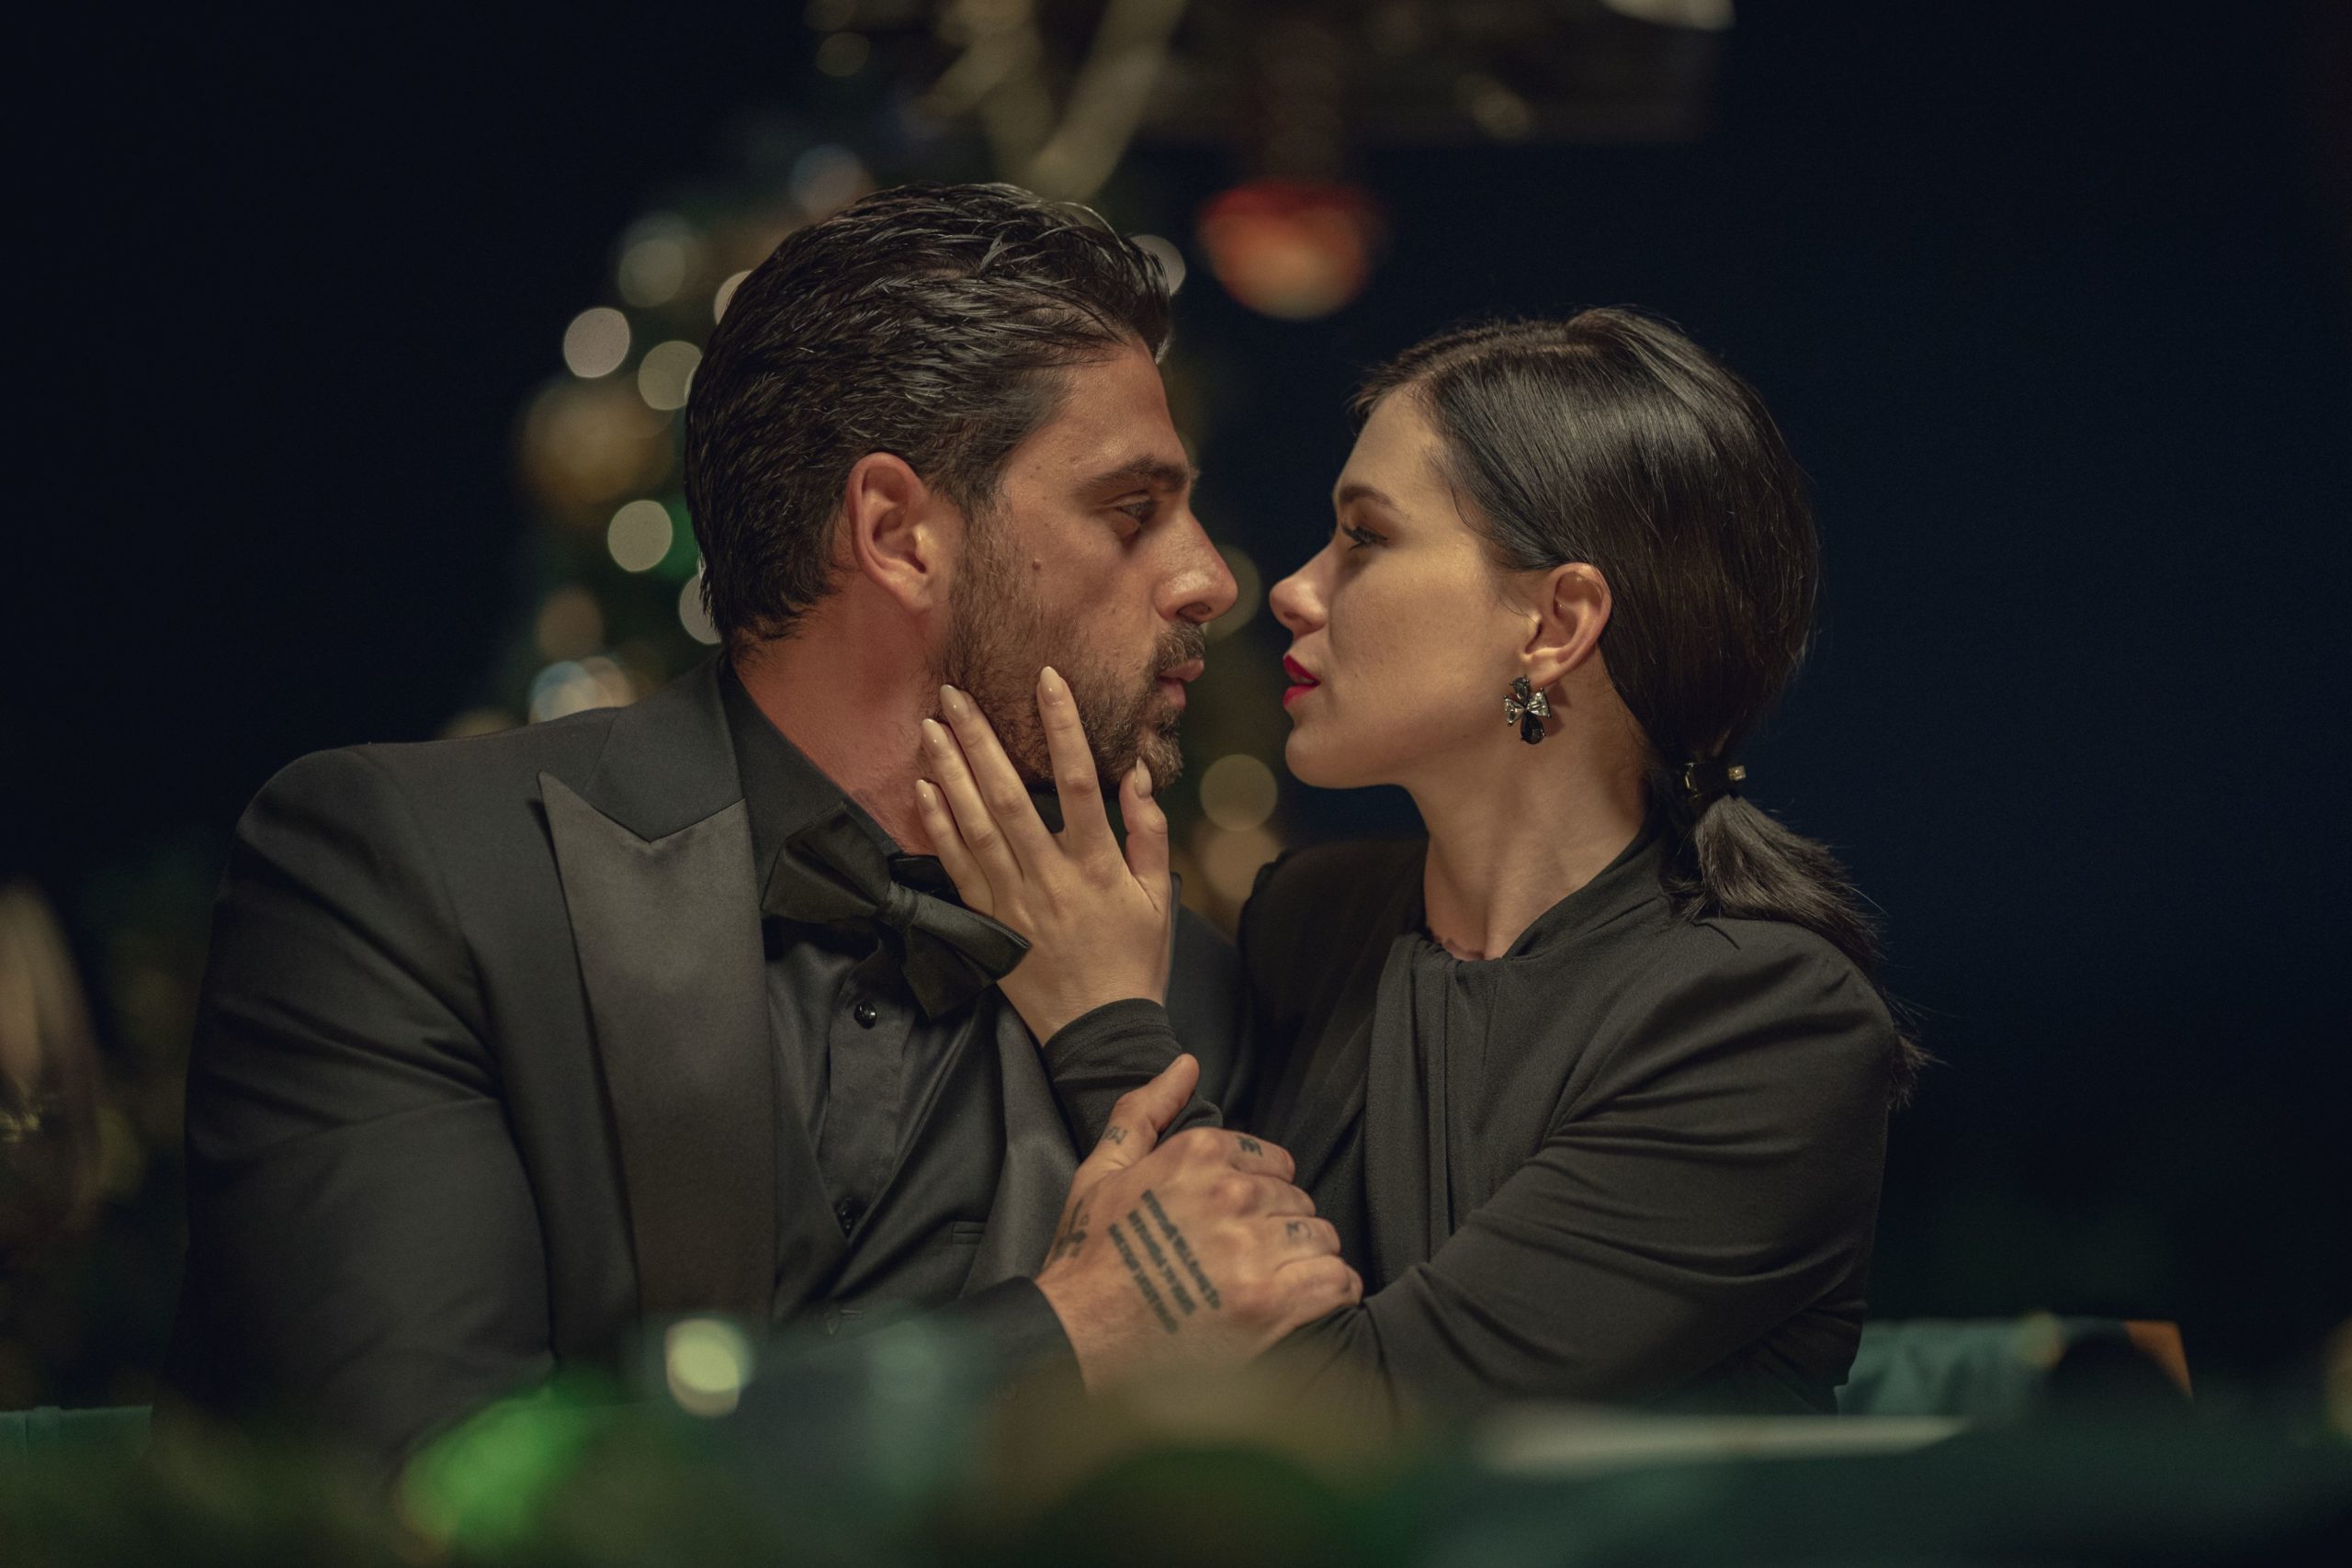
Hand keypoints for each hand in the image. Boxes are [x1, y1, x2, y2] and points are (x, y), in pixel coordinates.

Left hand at [915, 669, 1171, 1042]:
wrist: (1100, 1030)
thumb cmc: (1135, 960)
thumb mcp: (1159, 897)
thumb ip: (1148, 833)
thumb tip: (1138, 774)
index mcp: (1097, 865)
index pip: (1081, 781)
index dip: (1063, 728)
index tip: (1047, 682)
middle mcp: (1049, 876)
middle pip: (1009, 797)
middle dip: (980, 740)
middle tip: (955, 694)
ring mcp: (1013, 901)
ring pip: (975, 827)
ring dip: (950, 773)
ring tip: (931, 727)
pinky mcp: (990, 923)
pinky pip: (957, 868)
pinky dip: (938, 828)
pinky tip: (924, 790)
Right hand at [1030, 1054, 1361, 1386]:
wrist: (1076, 1339)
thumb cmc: (1089, 1257)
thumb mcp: (1102, 1171)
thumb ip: (1145, 1111)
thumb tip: (1186, 1064)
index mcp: (1199, 1154)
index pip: (1275, 1162)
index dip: (1260, 1193)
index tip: (1239, 1222)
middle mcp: (1231, 1194)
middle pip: (1298, 1200)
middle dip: (1280, 1227)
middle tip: (1249, 1259)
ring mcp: (1252, 1249)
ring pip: (1321, 1237)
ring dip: (1306, 1259)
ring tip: (1273, 1282)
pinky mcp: (1269, 1304)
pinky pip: (1336, 1282)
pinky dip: (1330, 1291)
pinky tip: (1306, 1301)